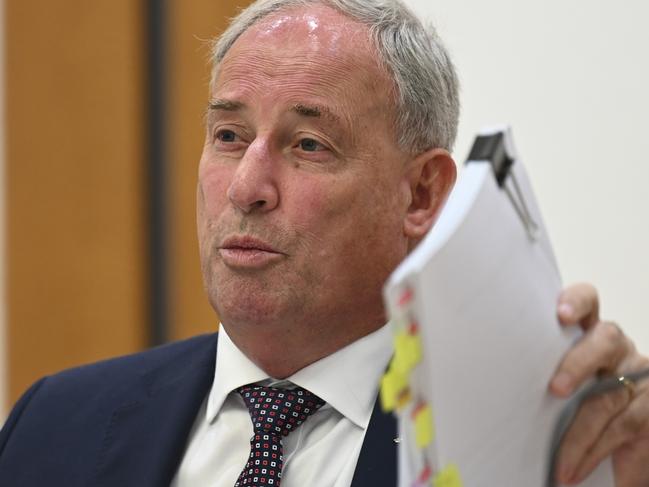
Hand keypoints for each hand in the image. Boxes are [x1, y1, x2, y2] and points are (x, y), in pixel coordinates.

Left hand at [550, 283, 648, 485]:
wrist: (621, 419)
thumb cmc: (571, 390)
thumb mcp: (555, 372)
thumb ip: (540, 368)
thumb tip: (493, 387)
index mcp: (587, 330)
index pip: (587, 300)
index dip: (576, 301)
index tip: (561, 314)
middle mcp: (615, 346)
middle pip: (603, 342)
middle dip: (578, 364)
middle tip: (556, 388)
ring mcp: (637, 374)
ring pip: (612, 396)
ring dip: (583, 434)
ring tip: (562, 464)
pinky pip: (628, 428)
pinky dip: (600, 453)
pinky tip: (583, 471)